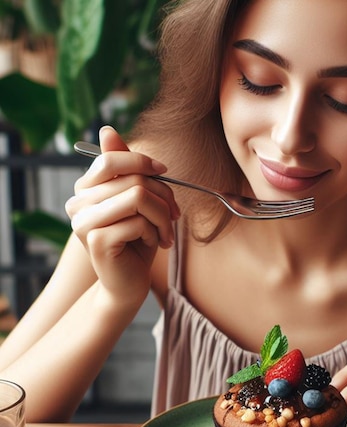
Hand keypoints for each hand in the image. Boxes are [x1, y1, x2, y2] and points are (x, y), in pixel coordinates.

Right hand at [65, 126, 179, 304]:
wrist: (129, 284)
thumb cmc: (137, 243)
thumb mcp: (137, 203)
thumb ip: (127, 171)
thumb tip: (107, 130)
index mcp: (86, 190)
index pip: (110, 158)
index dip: (142, 161)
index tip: (163, 173)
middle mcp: (78, 203)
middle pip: (132, 178)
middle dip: (164, 196)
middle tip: (174, 216)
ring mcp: (84, 222)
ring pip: (138, 197)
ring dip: (163, 216)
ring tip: (166, 233)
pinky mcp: (97, 241)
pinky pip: (138, 222)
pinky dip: (155, 232)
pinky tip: (155, 244)